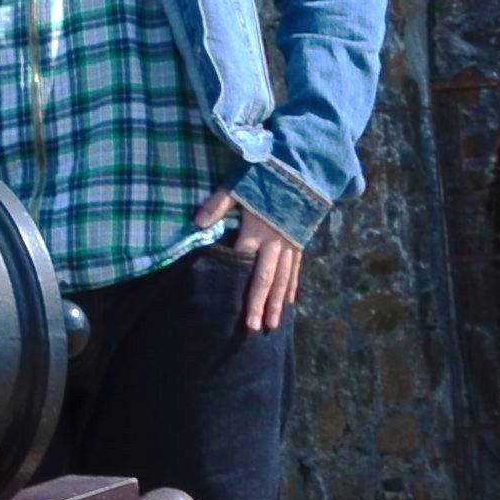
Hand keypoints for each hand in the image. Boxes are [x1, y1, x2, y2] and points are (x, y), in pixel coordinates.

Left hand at [197, 191, 304, 333]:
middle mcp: (275, 242)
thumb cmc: (264, 179)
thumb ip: (217, 205)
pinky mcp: (300, 244)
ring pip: (283, 279)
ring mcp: (290, 245)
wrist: (303, 172)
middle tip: (253, 327)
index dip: (235, 280)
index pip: (242, 259)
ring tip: (272, 324)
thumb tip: (197, 223)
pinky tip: (288, 304)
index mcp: (257, 229)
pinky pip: (296, 270)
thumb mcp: (237, 187)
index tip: (228, 302)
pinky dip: (292, 288)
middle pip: (265, 277)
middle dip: (259, 303)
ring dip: (276, 302)